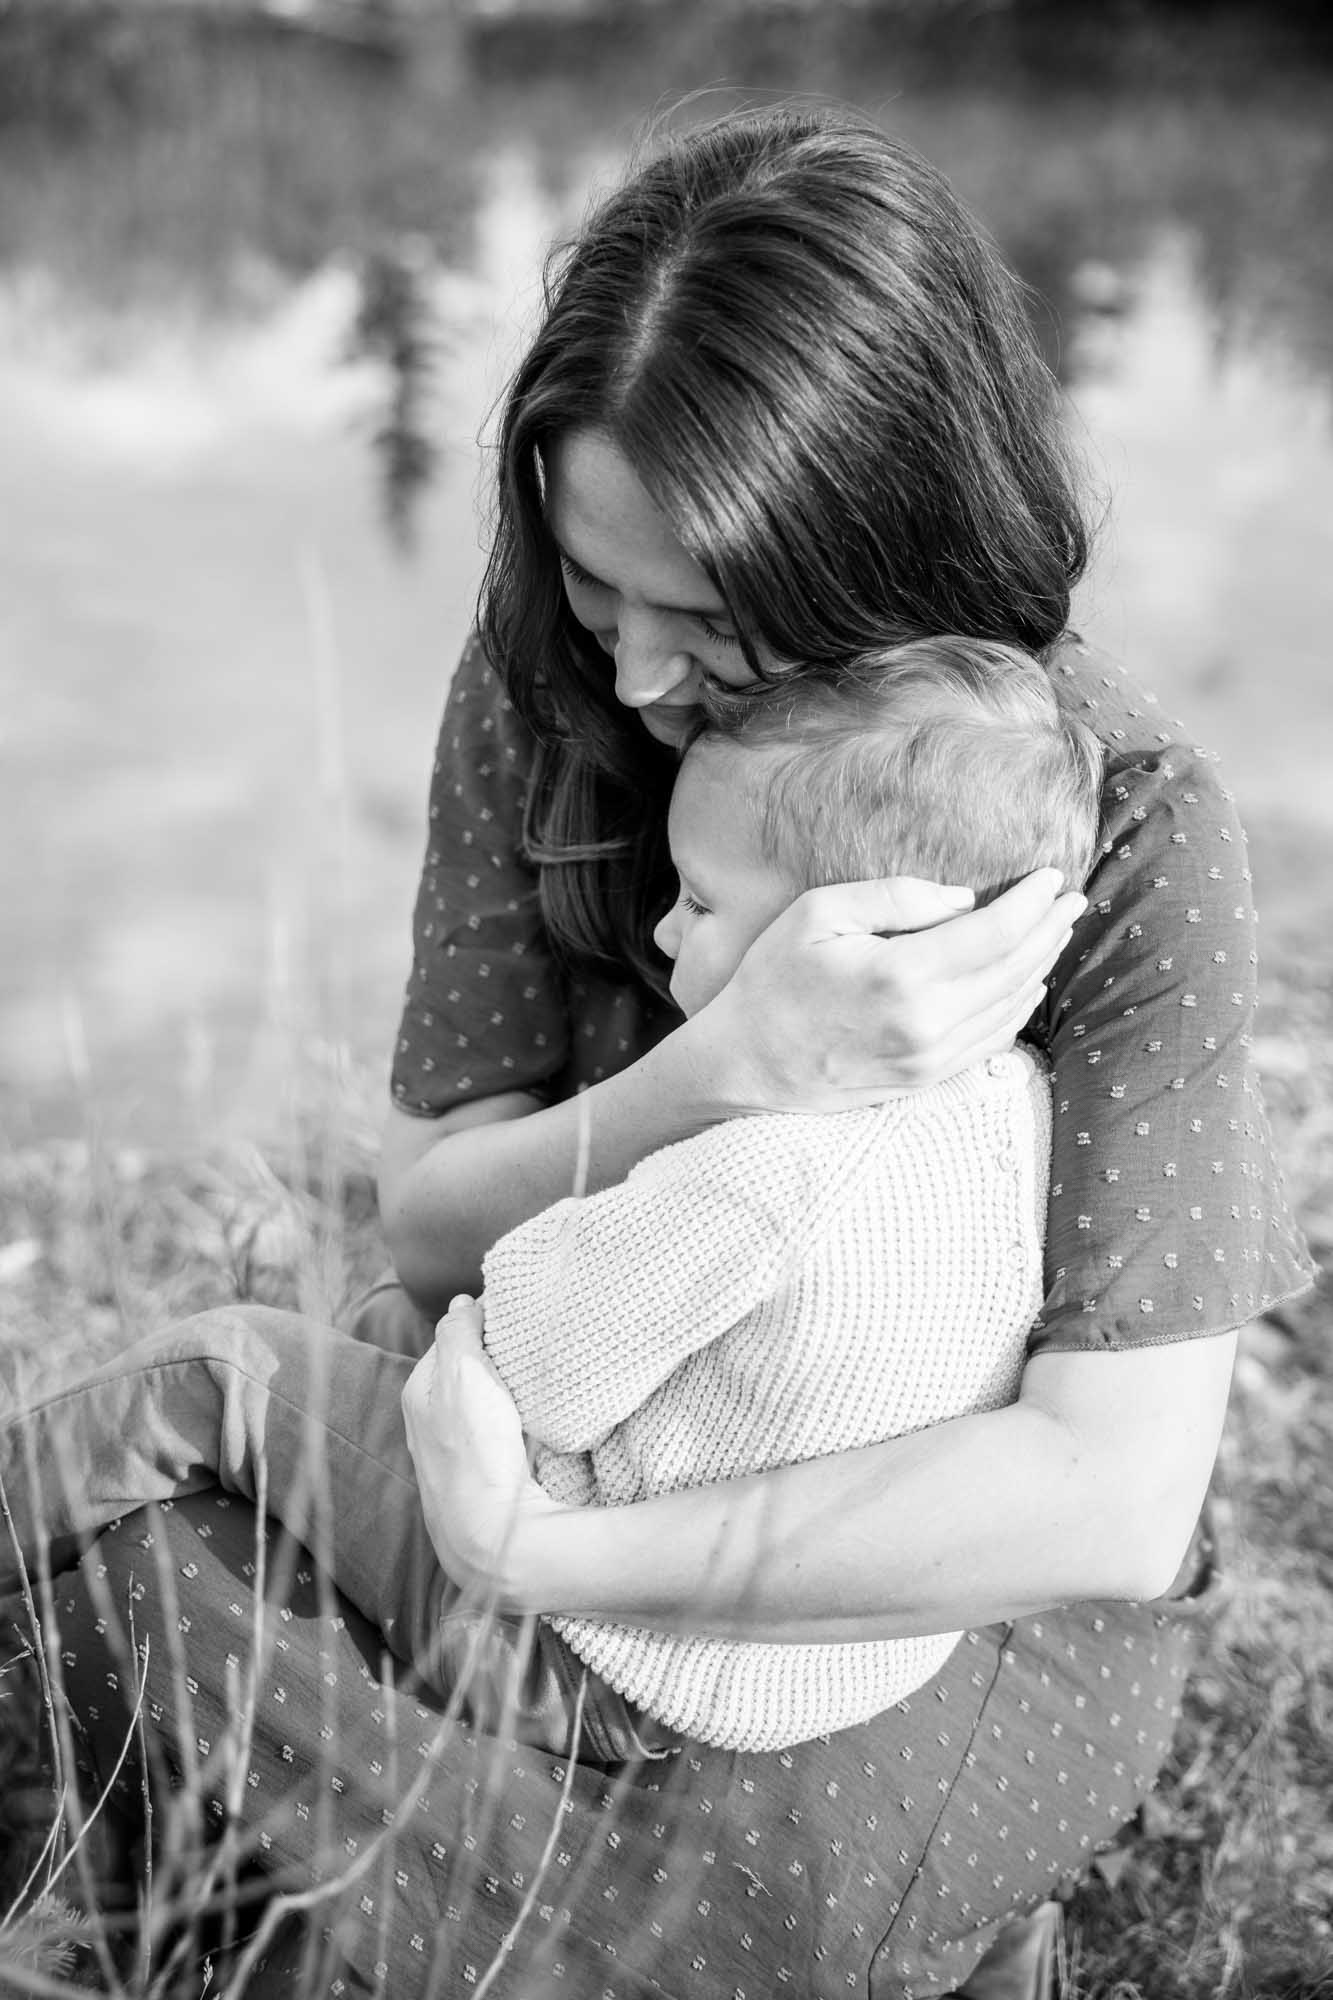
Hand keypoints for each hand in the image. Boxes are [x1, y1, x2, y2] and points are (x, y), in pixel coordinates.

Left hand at [400, 1294, 558, 1606]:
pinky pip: (492, 1435)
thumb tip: (462, 1301)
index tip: (514, 1321)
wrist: (492, 1537)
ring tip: (533, 1386)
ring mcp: (450, 1454)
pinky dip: (510, 1424)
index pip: (450, 1339)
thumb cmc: (474, 1453)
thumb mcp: (463, 1375)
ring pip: (480, 1405)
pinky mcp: (476, 1478)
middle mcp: (426, 1422)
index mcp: (418, 1392)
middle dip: (492, 1360)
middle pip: (465, 1372)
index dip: (482, 1326)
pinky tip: (530, 1427)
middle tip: (528, 1351)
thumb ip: (458, 1332)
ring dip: (503, 1394)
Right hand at [696, 867, 1085, 1111]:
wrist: (746, 1066)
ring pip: (1013, 1007)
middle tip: (1072, 899)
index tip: (1052, 875)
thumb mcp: (818, 914)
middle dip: (1051, 929)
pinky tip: (1026, 981)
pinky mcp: (927, 1079)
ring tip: (1055, 932)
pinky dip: (1019, 1006)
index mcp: (901, 976)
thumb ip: (895, 897)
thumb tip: (965, 899)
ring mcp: (930, 1059)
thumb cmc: (773, 981)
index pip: (995, 932)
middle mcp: (926, 1024)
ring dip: (1041, 965)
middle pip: (1016, 969)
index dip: (1033, 902)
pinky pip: (993, 1040)